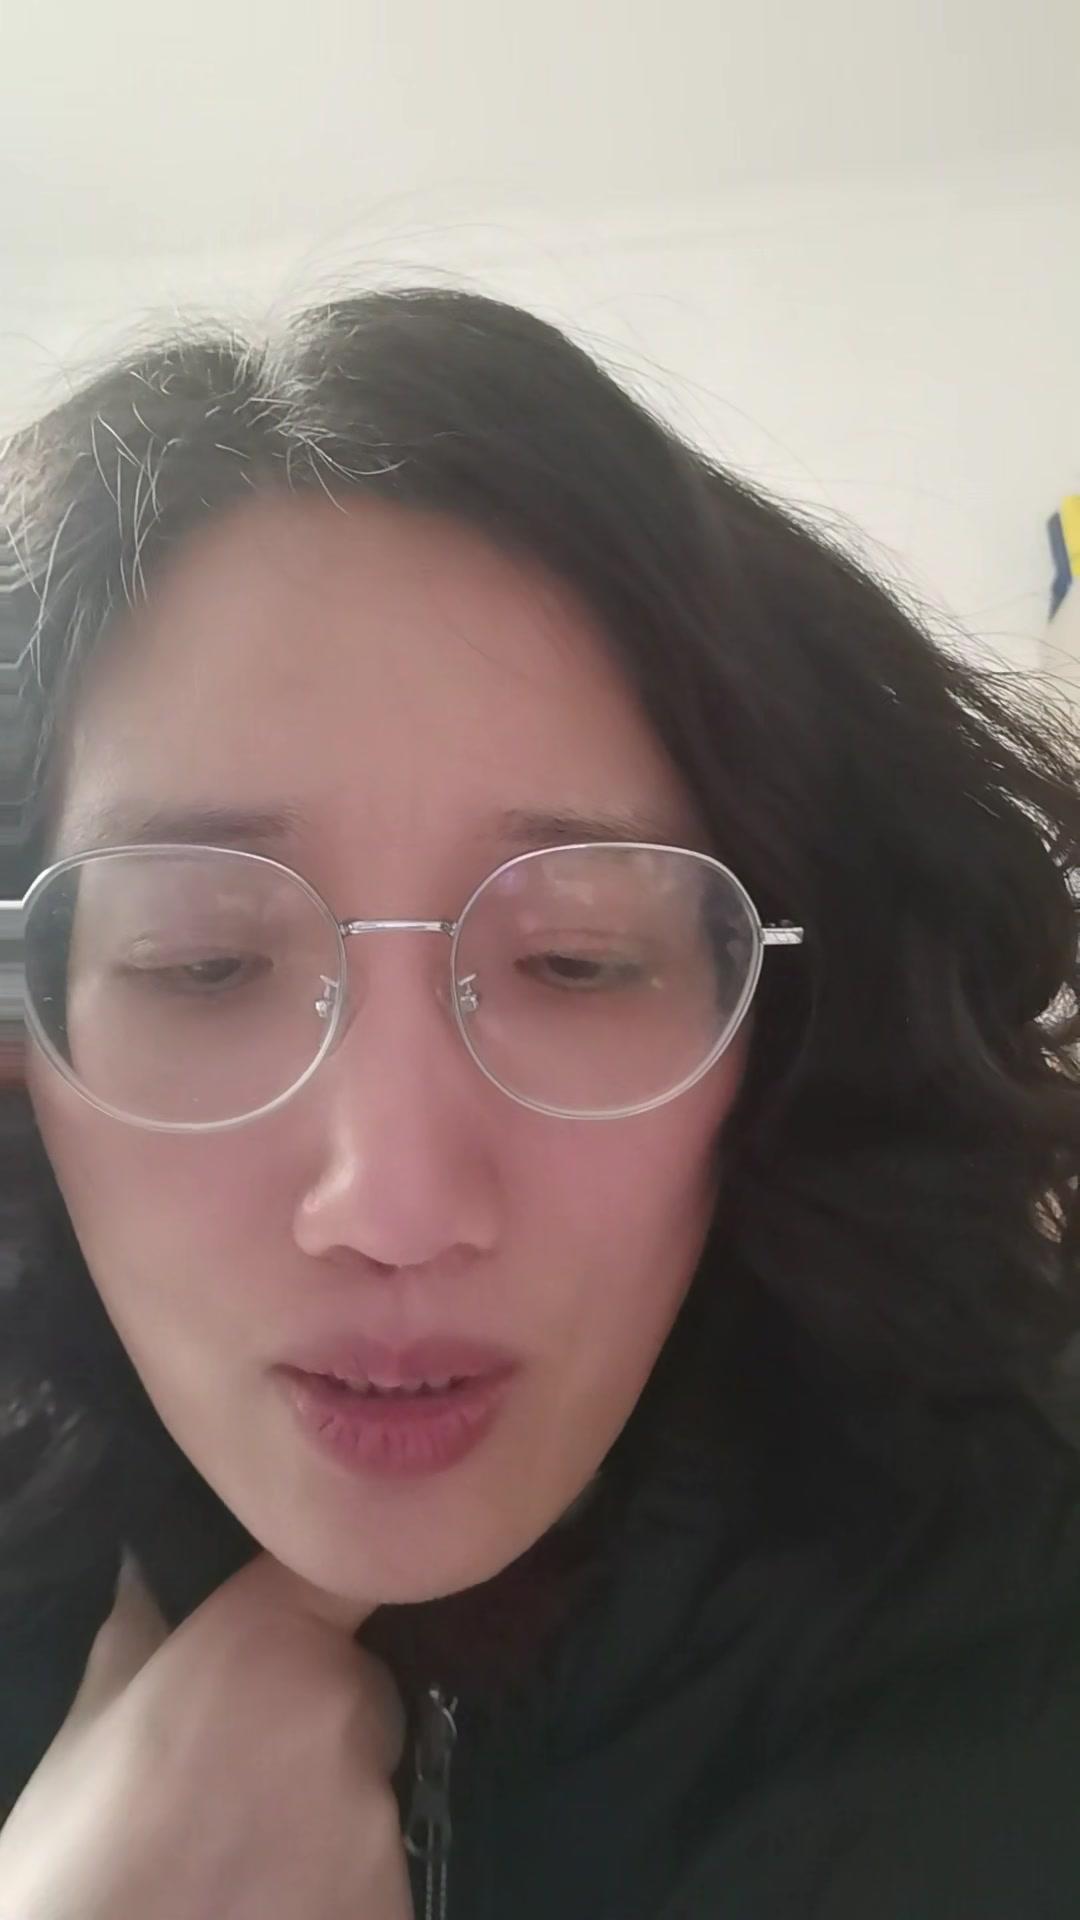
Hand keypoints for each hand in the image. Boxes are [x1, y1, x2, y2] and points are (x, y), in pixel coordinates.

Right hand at [0, 1548, 413, 1918]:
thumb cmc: (78, 1858)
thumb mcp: (88, 1733)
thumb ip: (142, 1640)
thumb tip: (149, 1578)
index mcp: (269, 1634)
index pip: (346, 1570)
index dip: (333, 1589)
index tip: (306, 1617)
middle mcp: (341, 1702)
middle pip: (360, 1688)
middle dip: (316, 1720)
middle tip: (244, 1775)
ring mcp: (376, 1805)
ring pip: (369, 1784)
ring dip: (325, 1807)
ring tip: (247, 1852)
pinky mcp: (394, 1894)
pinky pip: (377, 1869)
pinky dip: (338, 1883)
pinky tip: (273, 1898)